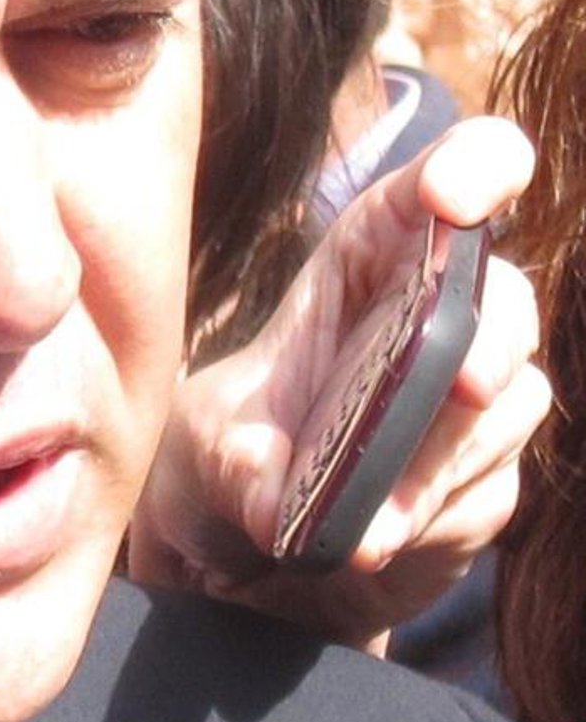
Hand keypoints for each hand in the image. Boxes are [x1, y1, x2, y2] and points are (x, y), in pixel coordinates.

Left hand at [130, 117, 546, 649]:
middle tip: (464, 381)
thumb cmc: (227, 457)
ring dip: (445, 457)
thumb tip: (294, 513)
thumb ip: (250, 466)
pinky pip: (488, 488)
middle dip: (491, 337)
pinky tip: (378, 541)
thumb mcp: (212, 445)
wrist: (246, 556)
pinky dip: (434, 517)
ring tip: (368, 517)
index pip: (440, 187)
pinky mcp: (484, 478)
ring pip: (510, 403)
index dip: (472, 166)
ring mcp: (473, 403)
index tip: (455, 194)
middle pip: (505, 299)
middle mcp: (437, 318)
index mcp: (369, 264)